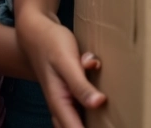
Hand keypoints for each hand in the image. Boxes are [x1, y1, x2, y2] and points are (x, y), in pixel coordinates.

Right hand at [16, 10, 103, 127]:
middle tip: (114, 121)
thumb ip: (80, 84)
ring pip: (80, 118)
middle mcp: (60, 106)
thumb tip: (99, 103)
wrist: (36, 33)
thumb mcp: (67, 63)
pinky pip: (83, 105)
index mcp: (59, 102)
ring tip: (111, 117)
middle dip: (96, 125)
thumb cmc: (52, 45)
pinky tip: (101, 95)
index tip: (110, 126)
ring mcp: (65, 99)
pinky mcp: (70, 91)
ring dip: (94, 118)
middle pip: (76, 127)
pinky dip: (93, 101)